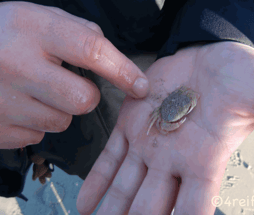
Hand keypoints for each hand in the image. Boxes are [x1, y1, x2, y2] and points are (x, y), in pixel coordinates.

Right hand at [0, 2, 147, 148]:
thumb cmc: (4, 34)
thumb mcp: (38, 18)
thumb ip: (79, 33)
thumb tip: (114, 61)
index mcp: (32, 29)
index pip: (91, 50)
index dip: (122, 70)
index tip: (140, 86)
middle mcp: (16, 65)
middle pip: (83, 100)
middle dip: (87, 96)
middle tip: (69, 83)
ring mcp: (3, 100)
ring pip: (63, 121)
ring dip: (59, 109)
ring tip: (37, 91)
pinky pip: (38, 135)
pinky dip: (37, 122)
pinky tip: (20, 104)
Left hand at [77, 42, 253, 214]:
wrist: (213, 54)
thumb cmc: (244, 75)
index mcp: (206, 160)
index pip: (192, 209)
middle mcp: (175, 161)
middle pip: (150, 206)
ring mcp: (151, 144)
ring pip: (126, 187)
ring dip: (110, 211)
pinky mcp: (133, 125)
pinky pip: (112, 158)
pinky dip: (98, 181)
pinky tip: (85, 202)